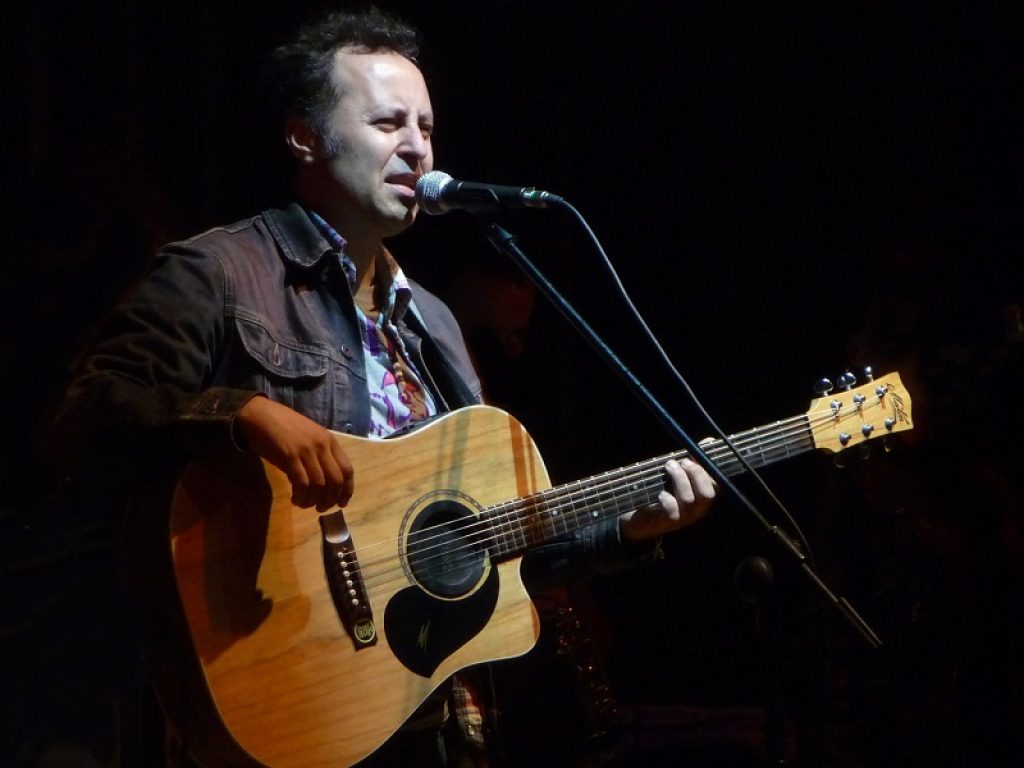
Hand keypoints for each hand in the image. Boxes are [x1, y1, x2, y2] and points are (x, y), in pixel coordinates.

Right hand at [235, 396, 353, 510]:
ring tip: (303, 504)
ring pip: (319, 485)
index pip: (347, 470)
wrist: (260, 414)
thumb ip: (320, 456)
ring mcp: (306, 450)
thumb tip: (326, 484)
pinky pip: (302, 483)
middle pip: (336, 481)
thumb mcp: (310, 438)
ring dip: (313, 500)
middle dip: (330, 500)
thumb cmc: (284, 427)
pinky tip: (295, 499)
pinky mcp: (289, 456)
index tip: (341, 503)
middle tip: (321, 509)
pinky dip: (301, 496)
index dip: (347, 490)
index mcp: (330, 441)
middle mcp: (322, 445)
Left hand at [619, 457, 715, 540]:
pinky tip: (660, 492)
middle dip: (696, 473)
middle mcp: (696, 510)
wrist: (635, 515)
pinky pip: (672, 511)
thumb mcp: (676, 473)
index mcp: (702, 497)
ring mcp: (682, 518)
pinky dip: (666, 498)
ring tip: (669, 466)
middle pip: (708, 494)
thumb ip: (692, 460)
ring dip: (679, 478)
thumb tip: (709, 441)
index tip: (698, 452)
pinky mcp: (666, 523)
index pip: (717, 484)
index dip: (710, 467)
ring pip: (689, 500)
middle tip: (682, 462)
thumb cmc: (658, 490)